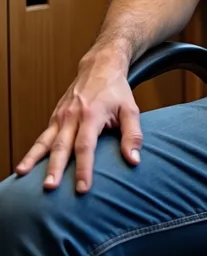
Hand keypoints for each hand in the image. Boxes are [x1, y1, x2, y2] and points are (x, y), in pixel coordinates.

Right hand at [14, 50, 141, 192]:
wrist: (100, 67)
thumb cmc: (116, 91)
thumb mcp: (131, 109)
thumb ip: (133, 135)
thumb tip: (134, 160)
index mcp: (92, 114)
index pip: (86, 146)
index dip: (84, 168)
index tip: (82, 188)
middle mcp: (73, 116)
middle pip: (62, 146)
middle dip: (55, 168)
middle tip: (50, 188)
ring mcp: (61, 116)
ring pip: (46, 141)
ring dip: (34, 159)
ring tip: (22, 174)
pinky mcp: (55, 117)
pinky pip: (43, 136)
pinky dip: (33, 151)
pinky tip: (24, 166)